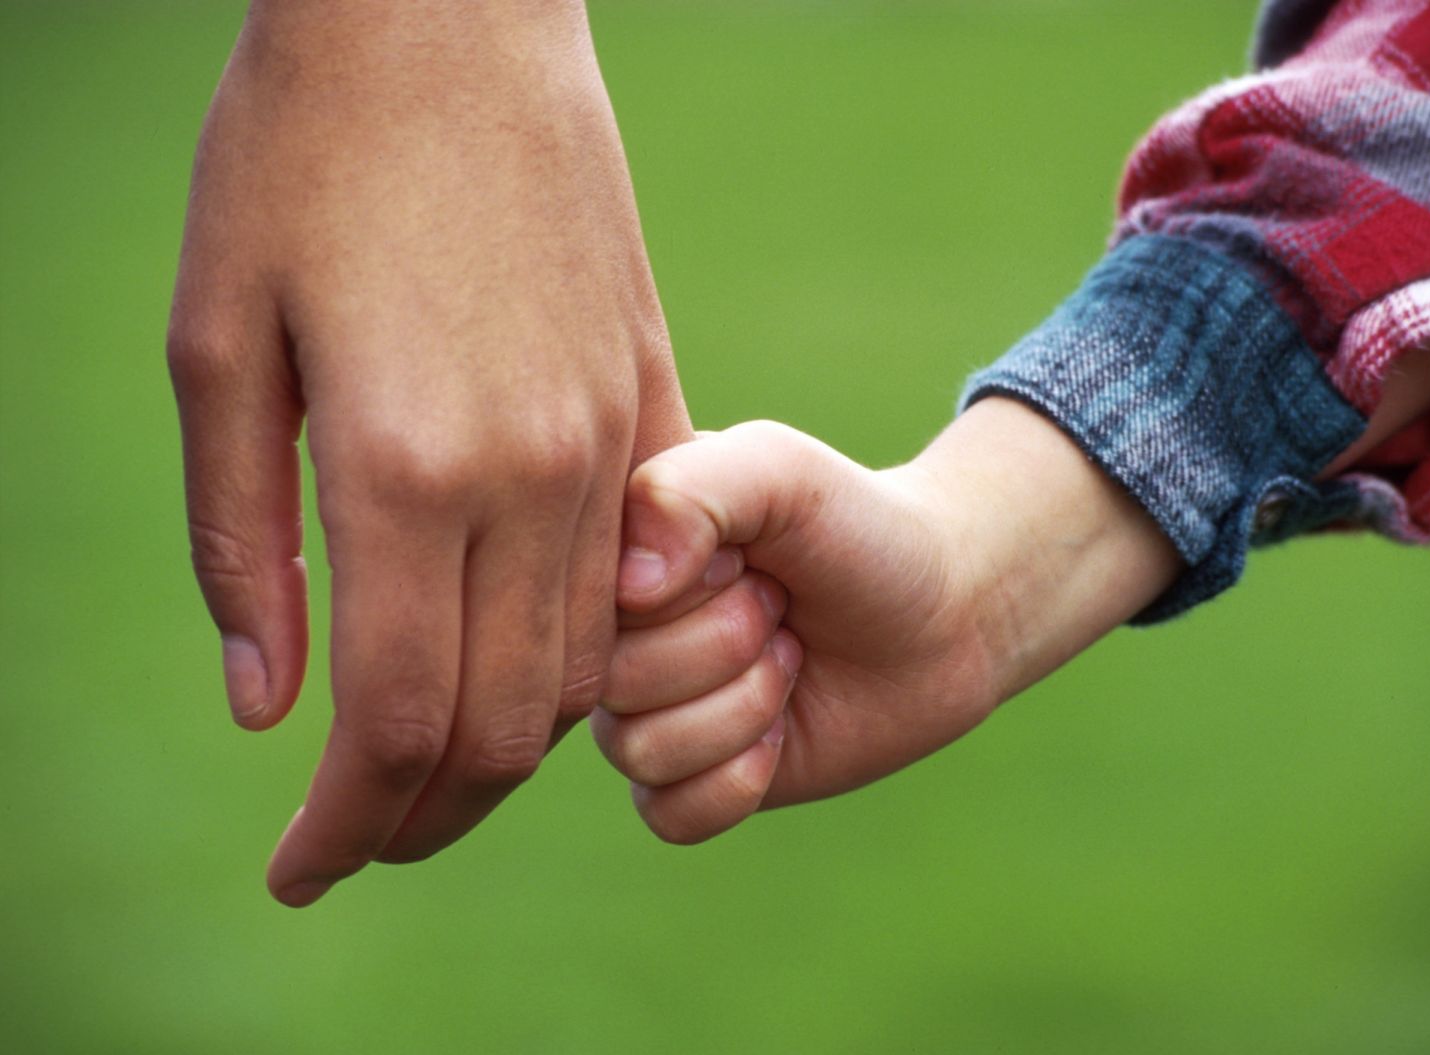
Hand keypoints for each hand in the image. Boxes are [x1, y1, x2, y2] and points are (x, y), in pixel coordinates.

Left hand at [167, 0, 690, 905]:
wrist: (454, 19)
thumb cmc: (302, 155)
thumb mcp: (215, 343)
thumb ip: (242, 542)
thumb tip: (269, 708)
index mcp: (404, 465)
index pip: (399, 718)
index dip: (346, 826)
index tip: (300, 872)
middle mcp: (532, 475)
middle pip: (508, 722)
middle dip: (425, 815)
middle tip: (355, 842)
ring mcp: (608, 438)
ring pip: (585, 664)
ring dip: (507, 749)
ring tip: (427, 767)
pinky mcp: (650, 396)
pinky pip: (636, 576)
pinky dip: (580, 652)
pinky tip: (517, 656)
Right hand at [591, 399, 1183, 842]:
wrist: (941, 613)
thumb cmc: (856, 528)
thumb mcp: (781, 470)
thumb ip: (690, 490)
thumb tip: (627, 591)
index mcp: (610, 550)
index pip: (590, 602)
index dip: (688, 590)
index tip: (745, 555)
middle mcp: (613, 633)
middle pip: (614, 682)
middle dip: (727, 646)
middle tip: (780, 609)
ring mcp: (645, 709)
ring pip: (640, 751)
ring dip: (744, 708)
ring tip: (789, 659)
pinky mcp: (686, 780)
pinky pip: (669, 815)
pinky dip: (739, 781)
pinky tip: (783, 735)